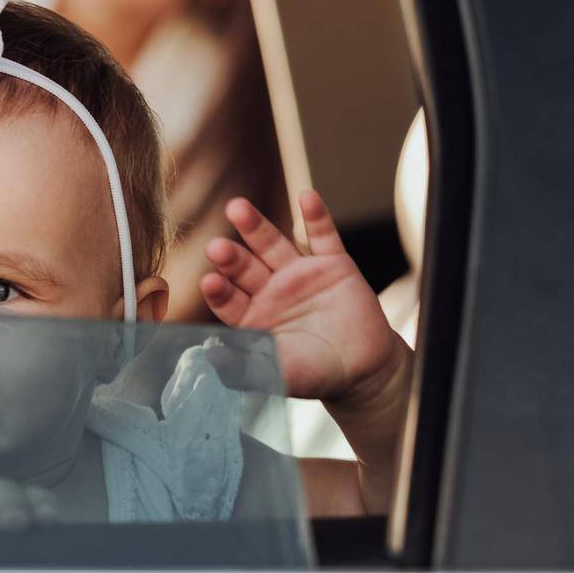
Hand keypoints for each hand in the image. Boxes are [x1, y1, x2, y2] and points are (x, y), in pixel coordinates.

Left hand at [200, 191, 408, 405]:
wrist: (364, 368)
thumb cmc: (316, 374)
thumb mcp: (277, 374)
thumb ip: (243, 366)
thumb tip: (209, 357)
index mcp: (250, 316)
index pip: (228, 299)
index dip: (220, 291)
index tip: (209, 282)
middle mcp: (268, 290)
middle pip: (244, 267)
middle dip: (230, 257)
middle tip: (216, 248)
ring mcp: (299, 273)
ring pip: (272, 245)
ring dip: (255, 227)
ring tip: (237, 208)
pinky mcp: (332, 264)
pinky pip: (323, 236)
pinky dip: (316, 217)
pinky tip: (306, 198)